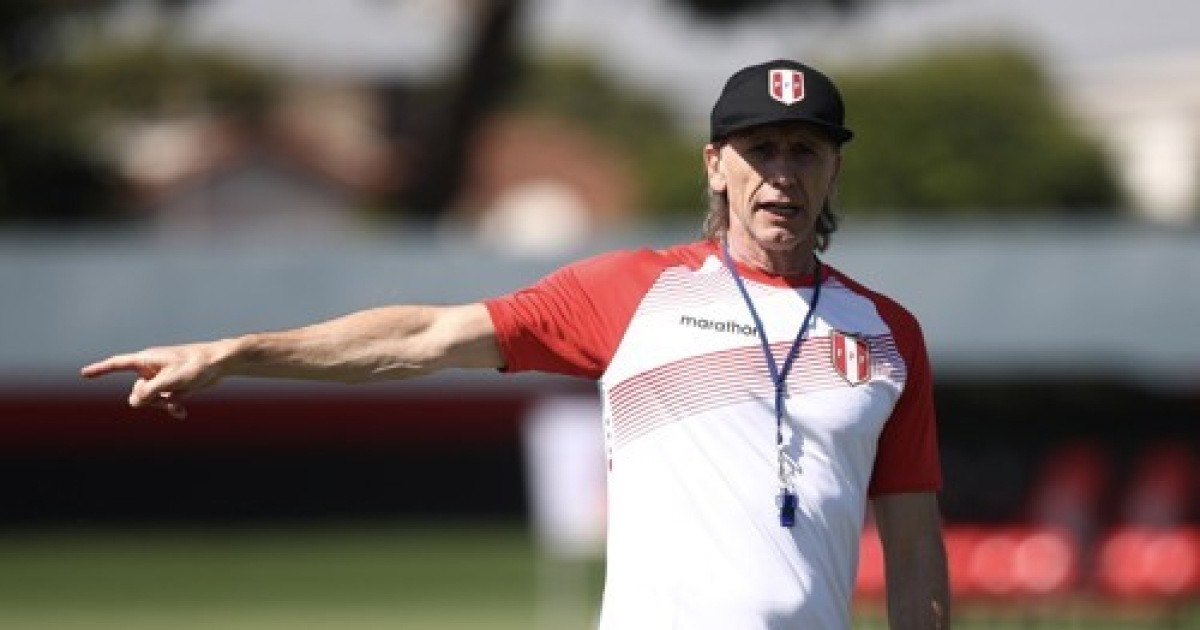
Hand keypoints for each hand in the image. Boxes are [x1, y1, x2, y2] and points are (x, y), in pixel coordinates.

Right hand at [81, 341, 231, 418]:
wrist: (220, 364)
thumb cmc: (196, 365)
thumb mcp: (171, 380)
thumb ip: (150, 392)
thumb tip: (134, 402)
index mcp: (146, 359)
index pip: (117, 364)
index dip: (100, 370)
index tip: (84, 374)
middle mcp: (152, 368)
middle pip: (137, 391)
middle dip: (149, 400)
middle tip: (167, 397)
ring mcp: (162, 377)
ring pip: (151, 399)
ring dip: (162, 405)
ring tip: (178, 405)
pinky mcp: (174, 385)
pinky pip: (165, 401)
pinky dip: (171, 407)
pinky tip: (182, 414)